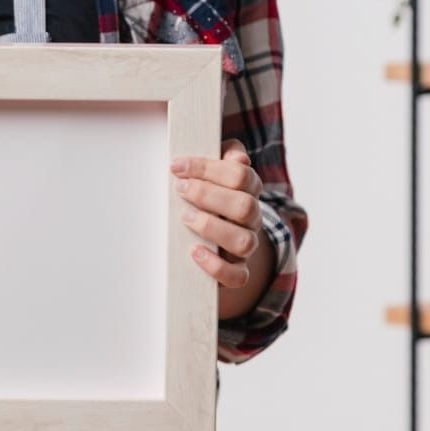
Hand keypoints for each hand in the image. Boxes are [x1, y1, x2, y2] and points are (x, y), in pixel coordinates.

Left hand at [171, 138, 263, 290]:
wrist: (219, 234)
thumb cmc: (210, 193)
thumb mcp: (216, 168)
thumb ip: (225, 154)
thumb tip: (237, 157)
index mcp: (249, 189)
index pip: (240, 174)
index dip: (207, 168)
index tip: (177, 166)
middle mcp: (252, 217)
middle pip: (245, 207)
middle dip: (208, 196)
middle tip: (181, 190)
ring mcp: (247, 245)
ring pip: (244, 242)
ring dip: (212, 228)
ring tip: (185, 217)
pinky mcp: (237, 270)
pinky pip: (237, 276)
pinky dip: (216, 267)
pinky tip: (195, 252)